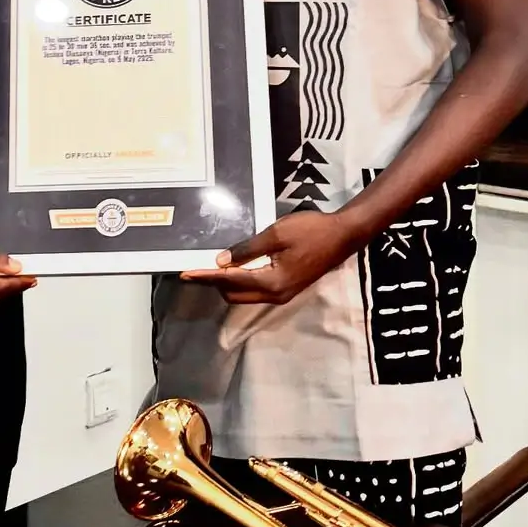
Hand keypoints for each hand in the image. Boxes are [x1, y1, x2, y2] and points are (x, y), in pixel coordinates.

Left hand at [180, 211, 361, 305]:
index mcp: (272, 283)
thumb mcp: (276, 234)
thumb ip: (247, 249)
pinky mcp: (286, 288)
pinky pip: (255, 290)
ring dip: (226, 283)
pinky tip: (234, 267)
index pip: (230, 282)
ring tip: (210, 266)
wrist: (342, 236)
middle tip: (196, 266)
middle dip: (213, 282)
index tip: (185, 274)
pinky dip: (240, 281)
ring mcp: (282, 294)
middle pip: (234, 294)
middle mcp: (275, 295)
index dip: (205, 277)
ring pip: (244, 294)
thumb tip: (220, 262)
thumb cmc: (310, 231)